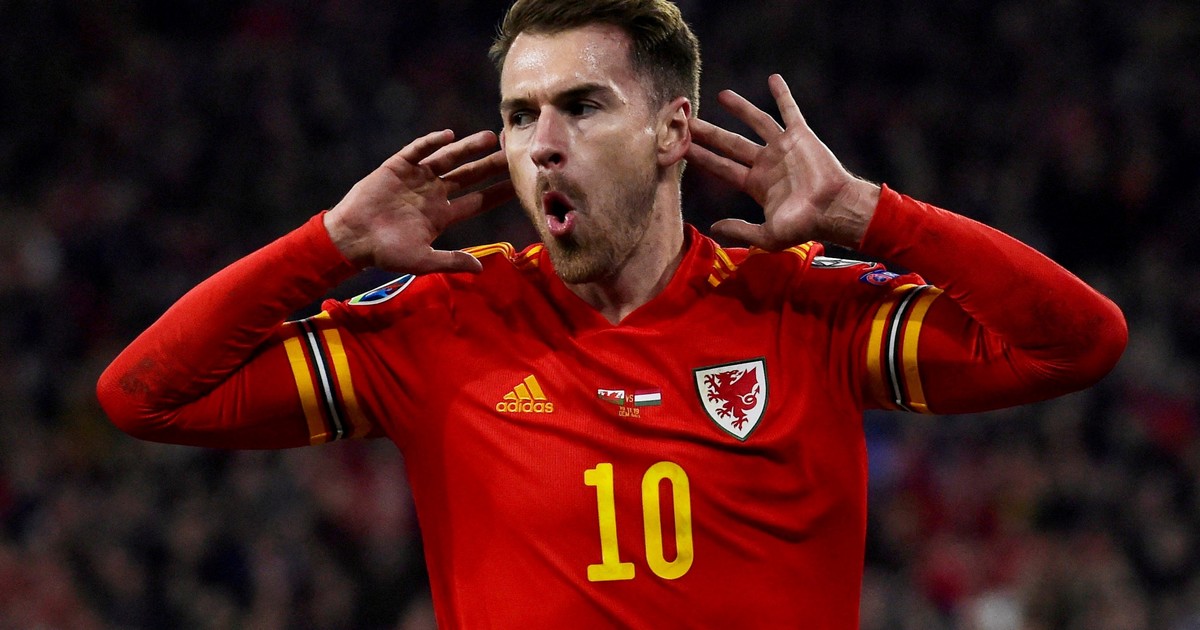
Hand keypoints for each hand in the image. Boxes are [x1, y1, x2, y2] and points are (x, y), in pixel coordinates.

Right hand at [324, 129, 513, 272]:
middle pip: (469, 175)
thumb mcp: (423, 260)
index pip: (478, 201)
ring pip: (448, 158)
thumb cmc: (385, 253)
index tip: (519, 184)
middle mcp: (433, 193)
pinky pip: (417, 152)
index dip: (498, 193)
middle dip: (490, 165)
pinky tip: (448, 136)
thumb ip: (452, 261)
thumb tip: (481, 269)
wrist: (352, 239)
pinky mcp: (397, 167)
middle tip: (513, 152)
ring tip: (490, 138)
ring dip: (468, 148)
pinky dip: (431, 143)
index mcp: (442, 215)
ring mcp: (416, 179)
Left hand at [687, 74, 878, 248]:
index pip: (721, 166)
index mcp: (756, 184)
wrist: (835, 209)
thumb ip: (740, 230)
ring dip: (741, 108)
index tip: (682, 145)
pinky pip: (790, 111)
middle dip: (709, 132)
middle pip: (731, 143)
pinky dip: (782, 95)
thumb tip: (713, 227)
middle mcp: (766, 163)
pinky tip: (773, 78)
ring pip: (757, 122)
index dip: (701, 156)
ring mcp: (783, 148)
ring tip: (722, 94)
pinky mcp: (802, 136)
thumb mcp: (768, 235)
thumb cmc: (804, 225)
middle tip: (688, 121)